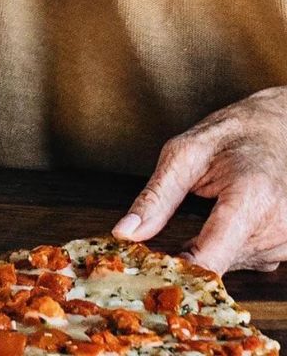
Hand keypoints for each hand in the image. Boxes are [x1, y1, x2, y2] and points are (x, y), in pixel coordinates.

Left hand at [113, 87, 286, 273]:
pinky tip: (226, 217)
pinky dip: (228, 244)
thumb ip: (155, 197)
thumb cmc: (231, 135)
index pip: (211, 259)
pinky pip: (245, 260)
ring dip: (210, 246)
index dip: (174, 268)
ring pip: (230, 265)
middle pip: (217, 264)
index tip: (146, 268)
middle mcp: (278, 225)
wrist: (277, 128)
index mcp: (252, 197)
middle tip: (173, 219)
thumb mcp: (183, 154)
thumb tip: (125, 232)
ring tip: (209, 207)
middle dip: (187, 251)